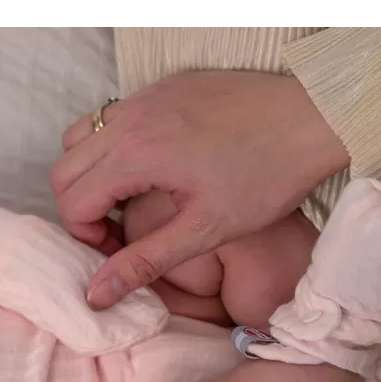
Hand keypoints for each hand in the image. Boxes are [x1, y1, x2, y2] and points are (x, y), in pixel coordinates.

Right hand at [52, 71, 348, 309]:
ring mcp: (144, 96)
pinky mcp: (162, 86)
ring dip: (91, 173)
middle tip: (119, 231)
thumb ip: (143, 263)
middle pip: (64, 169)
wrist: (316, 116)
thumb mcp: (205, 231)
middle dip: (81, 207)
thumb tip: (96, 295)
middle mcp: (130, 117)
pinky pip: (112, 116)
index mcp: (135, 153)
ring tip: (130, 198)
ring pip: (80, 137)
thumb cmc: (268, 175)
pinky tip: (153, 168)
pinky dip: (113, 146)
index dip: (87, 236)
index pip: (72, 201)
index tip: (120, 250)